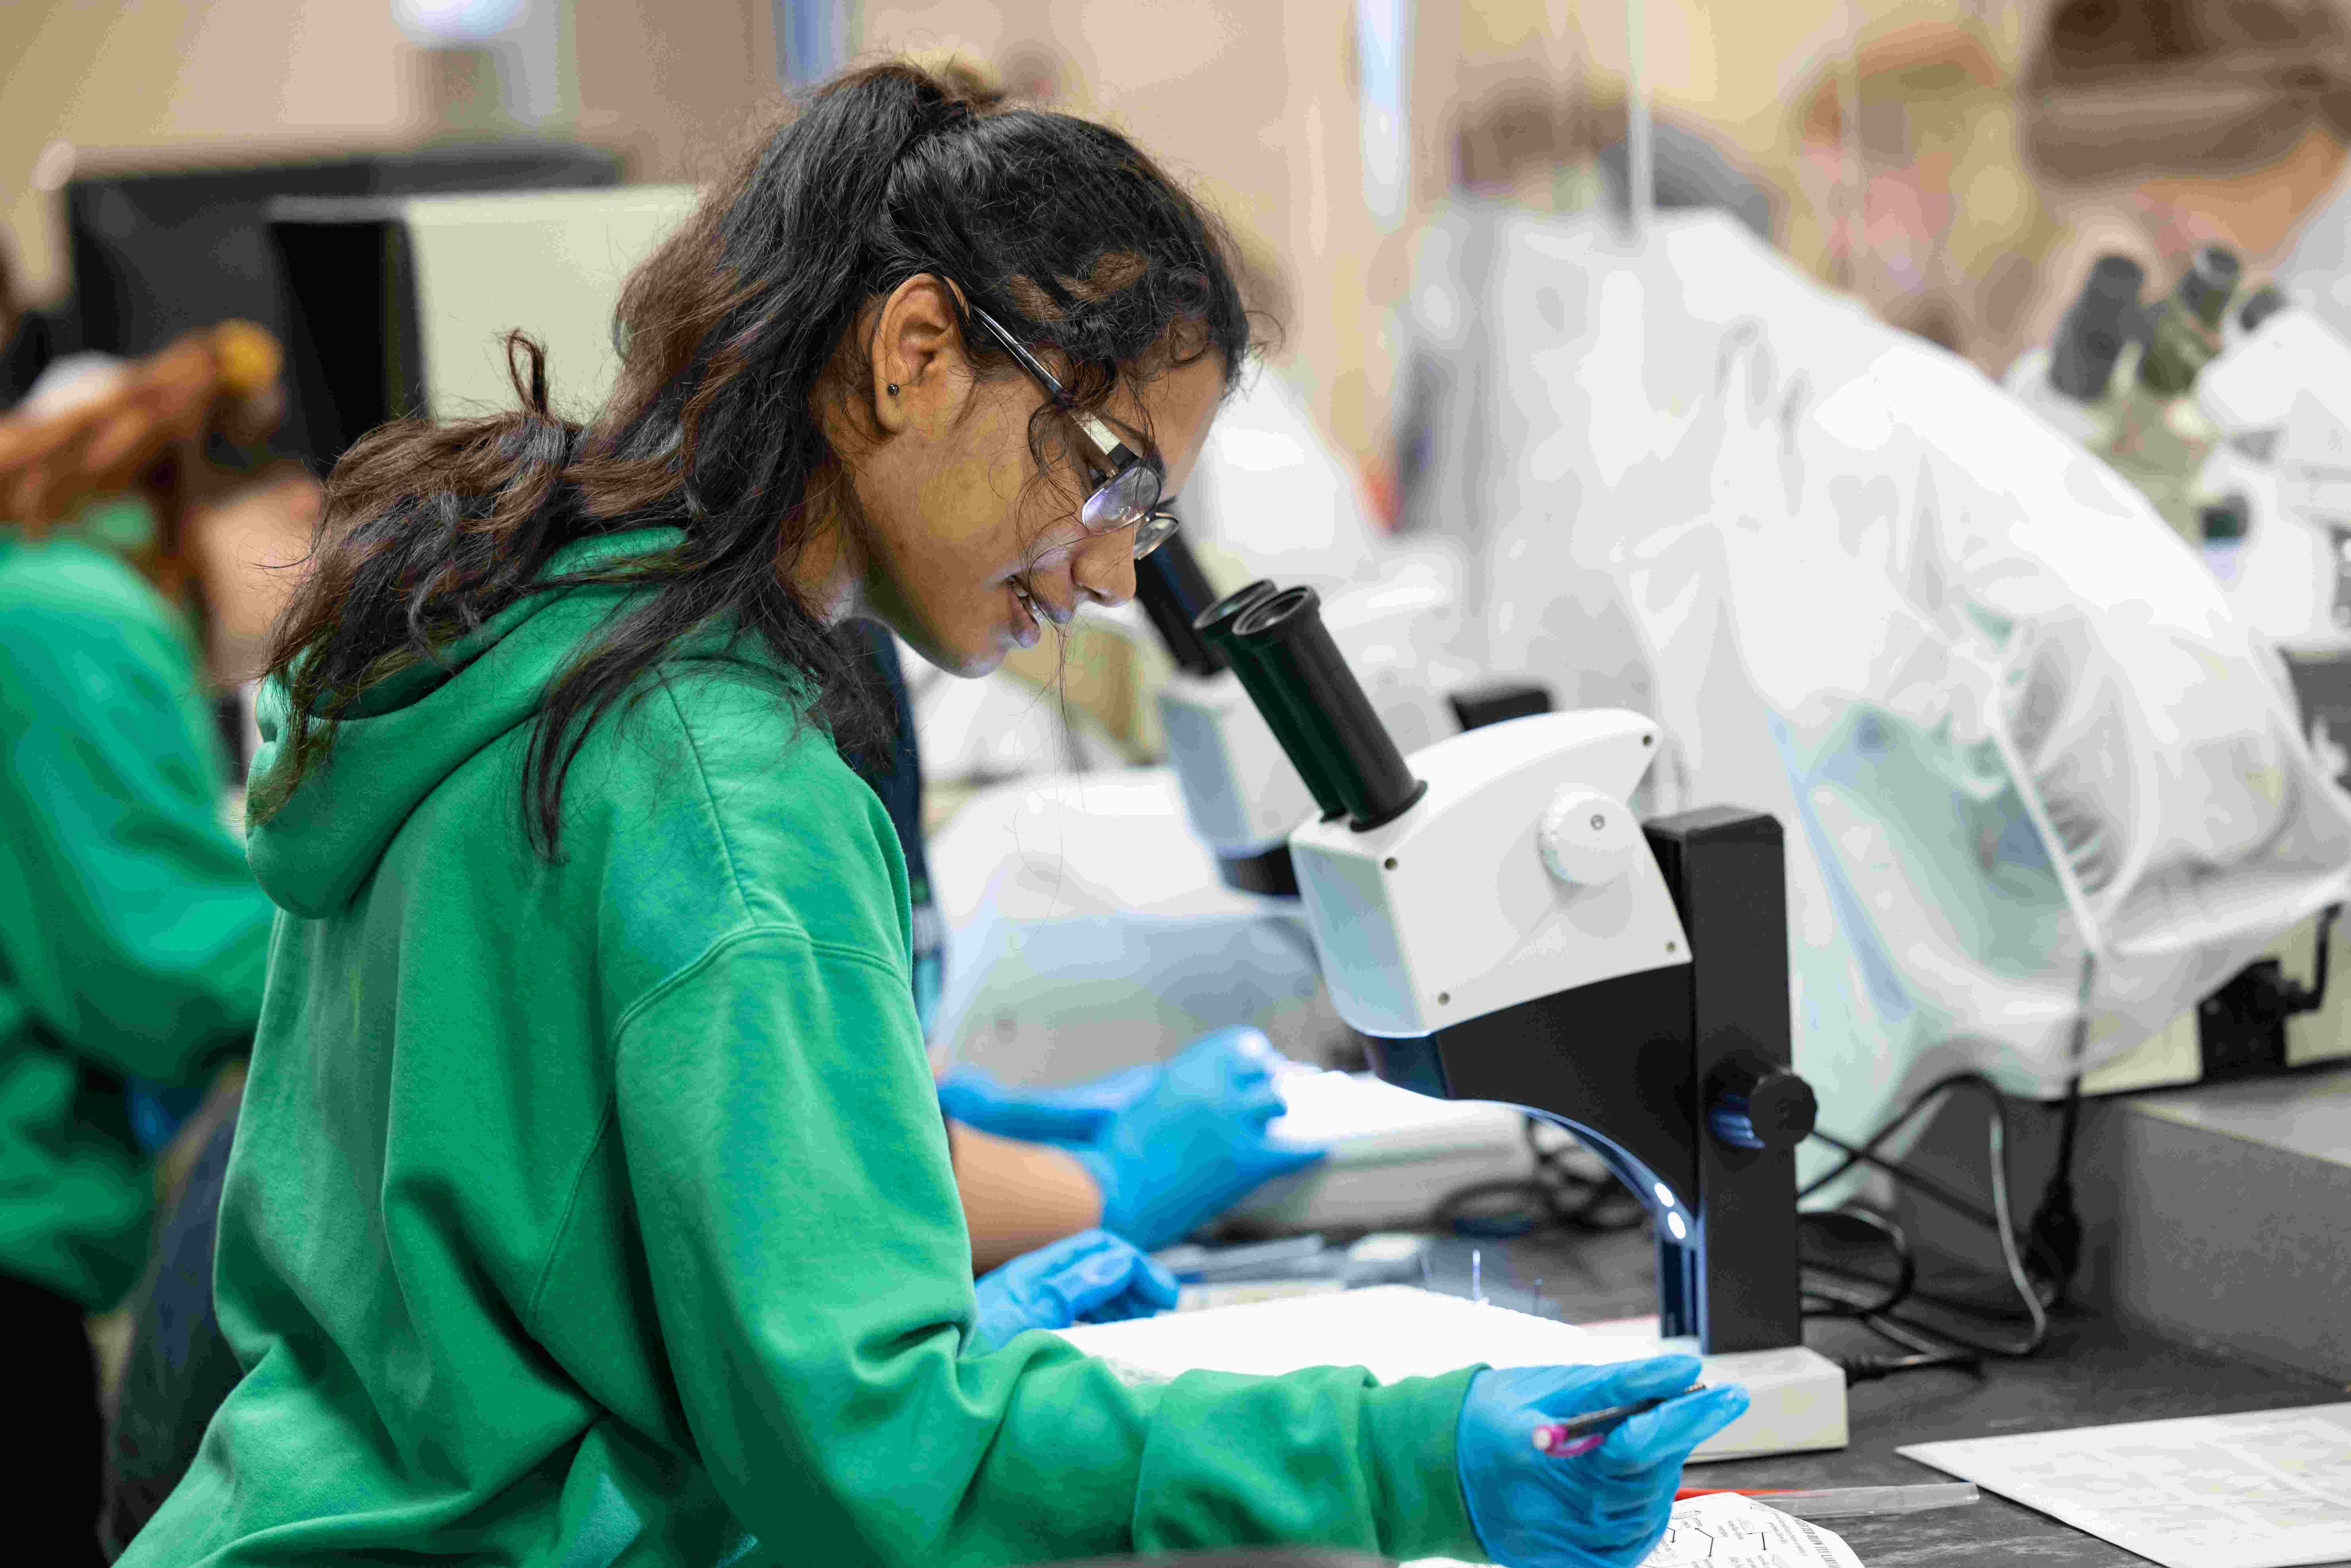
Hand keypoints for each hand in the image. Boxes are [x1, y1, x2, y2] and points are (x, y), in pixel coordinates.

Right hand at [939, 1028, 1326, 1250]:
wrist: (1114, 1195)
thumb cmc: (1091, 1154)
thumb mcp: (1069, 1111)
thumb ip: (1019, 1096)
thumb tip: (946, 1075)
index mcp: (1182, 1069)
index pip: (1237, 1047)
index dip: (1242, 1056)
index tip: (1248, 1060)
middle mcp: (1215, 1086)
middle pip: (1264, 1070)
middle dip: (1264, 1082)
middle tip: (1267, 1091)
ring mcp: (1238, 1119)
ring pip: (1280, 1101)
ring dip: (1278, 1111)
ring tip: (1279, 1118)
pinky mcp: (1251, 1158)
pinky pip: (1294, 1145)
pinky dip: (1307, 1147)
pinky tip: (1320, 1147)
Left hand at [969, 1228, 1179, 1353]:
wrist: (927, 1382)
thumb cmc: (967, 1356)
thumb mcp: (1024, 1320)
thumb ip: (1068, 1291)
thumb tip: (1117, 1262)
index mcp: (1032, 1276)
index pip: (1097, 1250)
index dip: (1136, 1267)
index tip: (1165, 1298)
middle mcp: (1028, 1282)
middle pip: (1093, 1263)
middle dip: (1133, 1277)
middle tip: (1165, 1305)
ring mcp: (1022, 1302)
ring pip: (1083, 1285)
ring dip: (1118, 1294)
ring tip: (1144, 1316)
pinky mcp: (1018, 1325)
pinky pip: (1068, 1307)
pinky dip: (1096, 1312)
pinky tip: (1108, 1330)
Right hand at [1457, 1357, 1750, 1567]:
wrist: (1440, 1471)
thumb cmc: (1498, 1417)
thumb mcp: (1552, 1387)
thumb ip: (1621, 1383)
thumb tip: (1684, 1371)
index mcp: (1546, 1452)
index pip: (1638, 1442)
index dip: (1688, 1418)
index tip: (1730, 1394)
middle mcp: (1556, 1507)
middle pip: (1651, 1477)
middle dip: (1672, 1439)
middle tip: (1675, 1407)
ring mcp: (1564, 1544)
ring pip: (1648, 1512)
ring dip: (1656, 1475)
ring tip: (1631, 1445)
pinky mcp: (1567, 1566)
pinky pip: (1630, 1545)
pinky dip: (1641, 1512)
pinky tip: (1627, 1487)